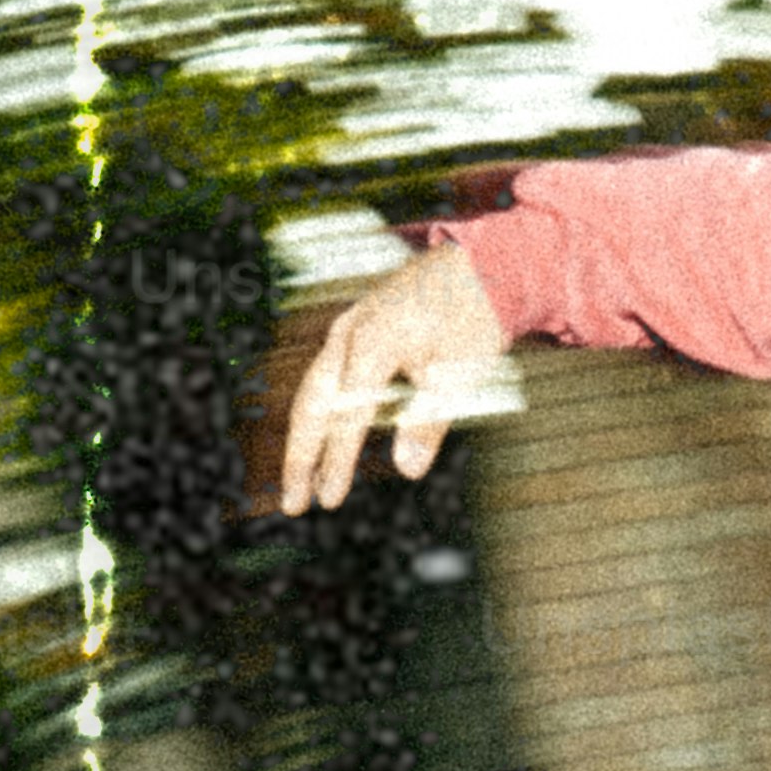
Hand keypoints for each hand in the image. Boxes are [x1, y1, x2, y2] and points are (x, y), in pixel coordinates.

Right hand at [267, 242, 511, 511]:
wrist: (478, 266)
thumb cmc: (475, 317)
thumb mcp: (462, 372)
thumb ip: (431, 421)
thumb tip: (408, 469)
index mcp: (374, 341)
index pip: (347, 414)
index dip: (336, 461)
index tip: (329, 501)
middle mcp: (349, 333)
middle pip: (312, 404)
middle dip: (300, 458)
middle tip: (292, 505)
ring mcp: (346, 330)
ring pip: (313, 393)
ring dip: (305, 442)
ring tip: (299, 489)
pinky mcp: (352, 334)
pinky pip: (327, 381)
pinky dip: (321, 418)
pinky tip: (324, 452)